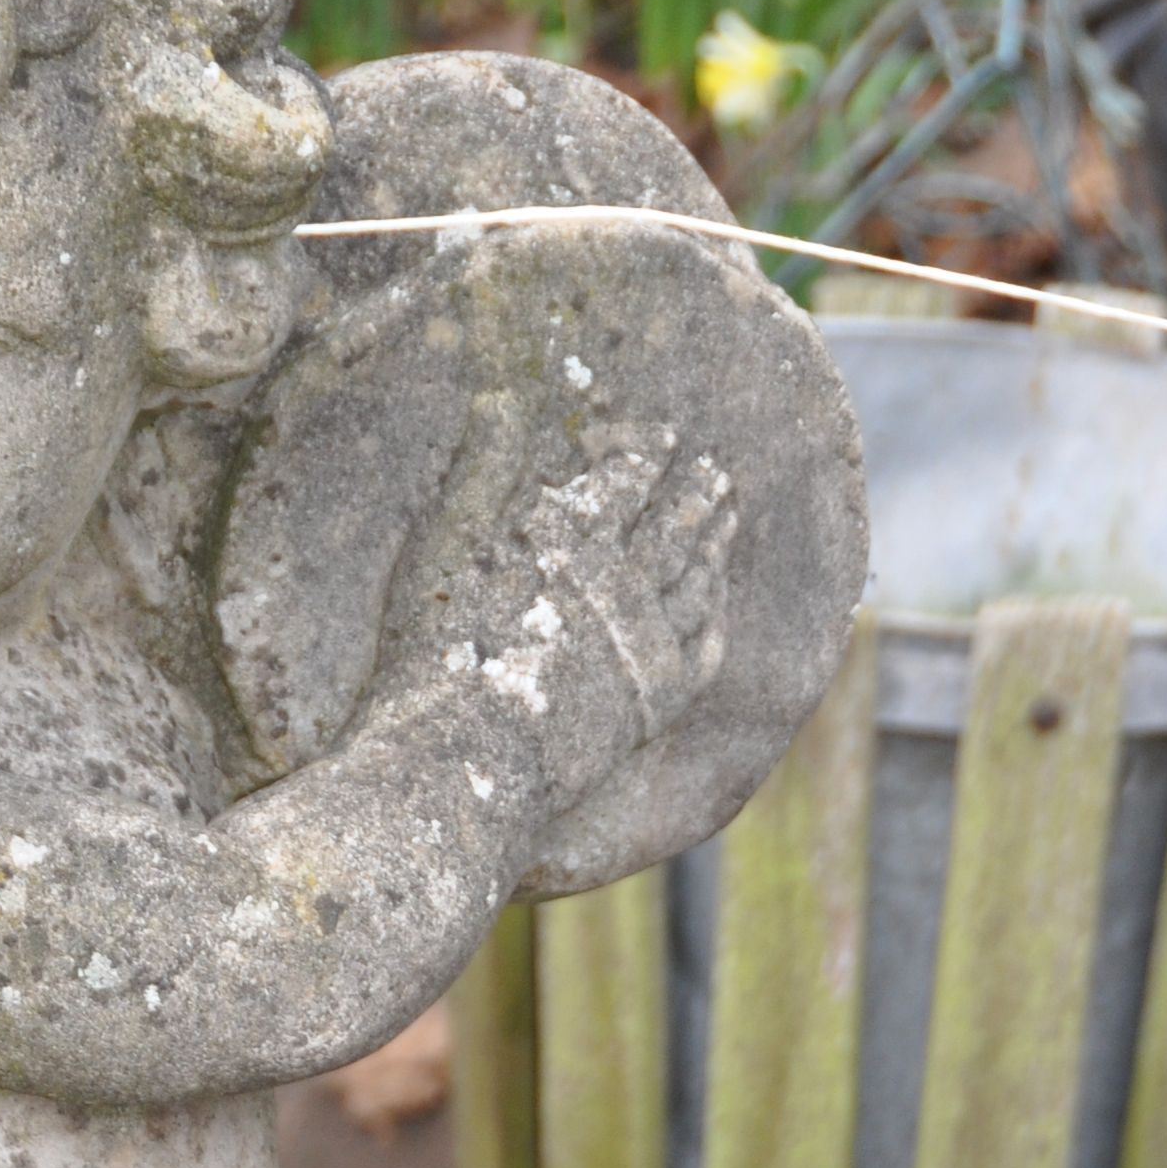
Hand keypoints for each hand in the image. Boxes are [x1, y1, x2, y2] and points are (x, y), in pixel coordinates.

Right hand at [377, 397, 737, 824]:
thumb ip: (479, 477)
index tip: (664, 438)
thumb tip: (495, 405)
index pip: (622, 484)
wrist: (468, 762)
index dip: (645, 457)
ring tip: (728, 517)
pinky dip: (717, 614)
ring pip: (697, 579)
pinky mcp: (658, 697)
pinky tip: (720, 598)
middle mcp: (622, 586)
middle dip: (695, 491)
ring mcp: (648, 641)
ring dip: (714, 543)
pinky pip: (706, 646)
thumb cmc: (438, 662)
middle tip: (716, 468)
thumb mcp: (446, 553)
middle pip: (673, 524)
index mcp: (571, 546)